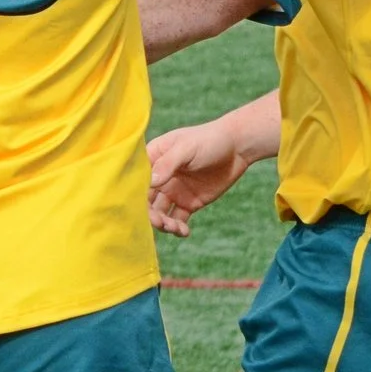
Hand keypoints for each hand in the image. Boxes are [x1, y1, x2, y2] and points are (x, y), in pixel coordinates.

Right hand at [147, 119, 256, 237]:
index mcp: (153, 159)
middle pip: (146, 200)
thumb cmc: (209, 140)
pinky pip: (178, 220)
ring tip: (174, 227)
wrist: (237, 147)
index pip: (137, 180)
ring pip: (161, 213)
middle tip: (160, 222)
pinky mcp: (189, 203)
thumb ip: (168, 164)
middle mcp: (160, 178)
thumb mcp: (186, 148)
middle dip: (150, 214)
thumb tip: (149, 182)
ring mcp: (173, 192)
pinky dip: (178, 228)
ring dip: (163, 223)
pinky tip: (184, 231)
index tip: (136, 208)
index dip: (133, 194)